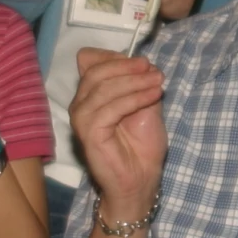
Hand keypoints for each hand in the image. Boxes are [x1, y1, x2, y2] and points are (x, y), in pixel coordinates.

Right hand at [69, 47, 165, 215]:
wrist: (141, 180)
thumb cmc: (142, 147)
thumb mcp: (146, 106)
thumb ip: (139, 84)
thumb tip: (142, 62)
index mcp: (90, 96)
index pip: (90, 62)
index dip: (114, 57)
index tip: (143, 63)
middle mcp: (80, 105)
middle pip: (95, 71)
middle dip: (126, 66)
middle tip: (152, 70)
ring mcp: (81, 120)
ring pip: (102, 87)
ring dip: (134, 81)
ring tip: (157, 82)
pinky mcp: (88, 134)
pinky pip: (110, 108)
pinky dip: (134, 98)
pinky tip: (153, 96)